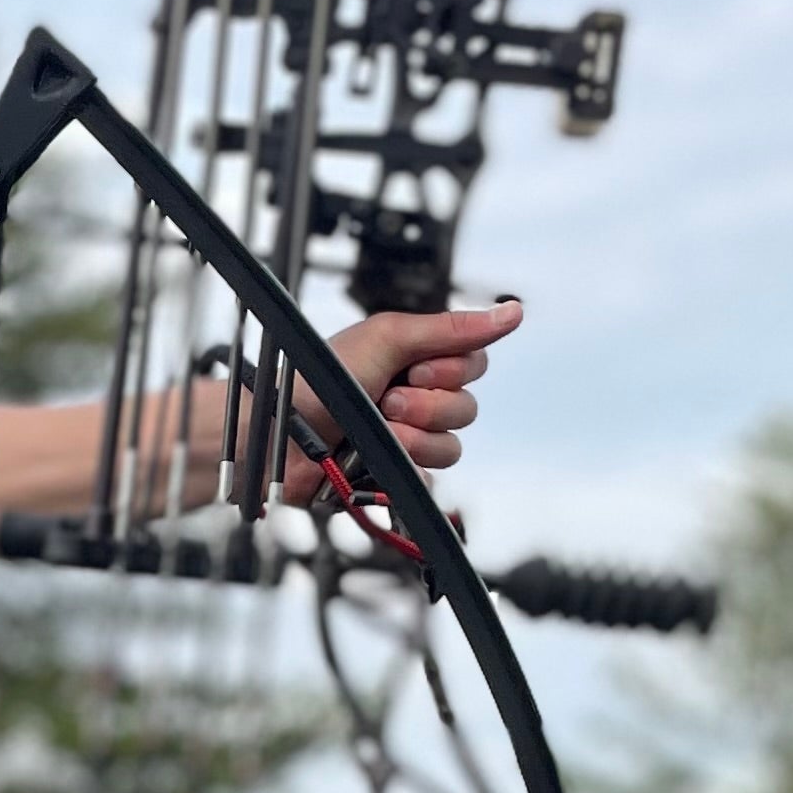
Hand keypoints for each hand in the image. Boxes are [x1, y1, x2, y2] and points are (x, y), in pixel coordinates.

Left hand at [294, 297, 522, 485]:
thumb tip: (513, 311)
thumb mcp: (388, 337)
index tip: (411, 368)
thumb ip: (452, 328)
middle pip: (467, 408)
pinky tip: (376, 457)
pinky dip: (404, 469)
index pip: (474, 364)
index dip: (449, 370)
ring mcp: (405, 441)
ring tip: (376, 428)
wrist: (278, 430)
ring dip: (413, 436)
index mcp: (416, 361)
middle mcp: (415, 399)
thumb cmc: (318, 377)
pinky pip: (428, 481)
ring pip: (451, 448)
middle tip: (386, 399)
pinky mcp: (393, 478)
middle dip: (427, 404)